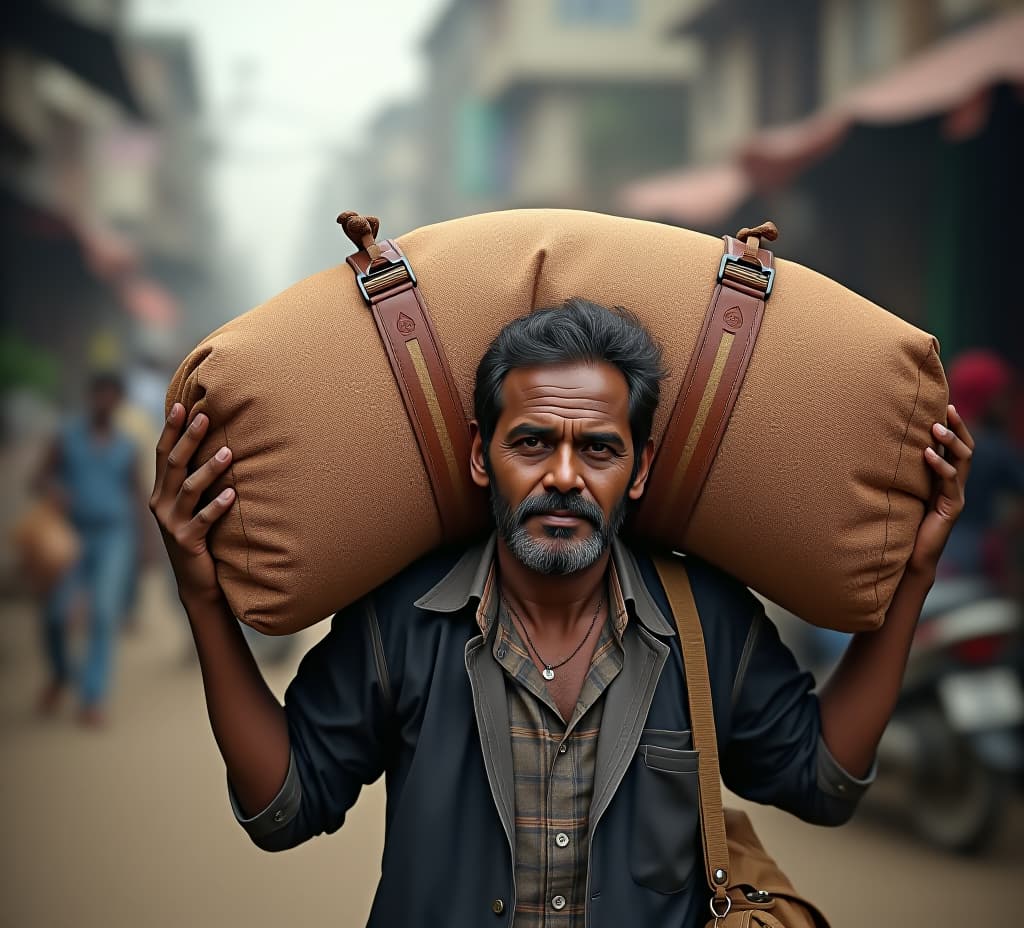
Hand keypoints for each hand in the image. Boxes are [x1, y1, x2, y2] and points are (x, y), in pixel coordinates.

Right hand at [149, 403, 235, 604]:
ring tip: (228, 453)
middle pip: (173, 464)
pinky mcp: (187, 542)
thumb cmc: (200, 536)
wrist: (197, 582)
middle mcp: (161, 504)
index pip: (163, 454)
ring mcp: (172, 524)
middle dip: (188, 438)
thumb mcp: (193, 506)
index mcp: (161, 492)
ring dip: (209, 469)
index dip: (170, 429)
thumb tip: (216, 442)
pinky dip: (217, 506)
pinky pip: (203, 520)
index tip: (181, 404)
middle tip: (205, 415)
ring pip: (189, 489)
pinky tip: (232, 494)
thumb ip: (195, 479)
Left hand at [907, 404, 972, 575]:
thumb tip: (880, 442)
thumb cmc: (900, 520)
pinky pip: (949, 482)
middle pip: (965, 449)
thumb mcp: (901, 489)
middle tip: (946, 410)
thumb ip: (901, 470)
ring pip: (962, 462)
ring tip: (936, 428)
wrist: (908, 555)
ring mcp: (955, 496)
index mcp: (945, 477)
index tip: (946, 404)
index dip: (955, 425)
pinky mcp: (951, 508)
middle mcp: (954, 484)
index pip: (957, 446)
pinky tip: (927, 454)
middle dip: (958, 428)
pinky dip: (939, 466)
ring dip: (950, 442)